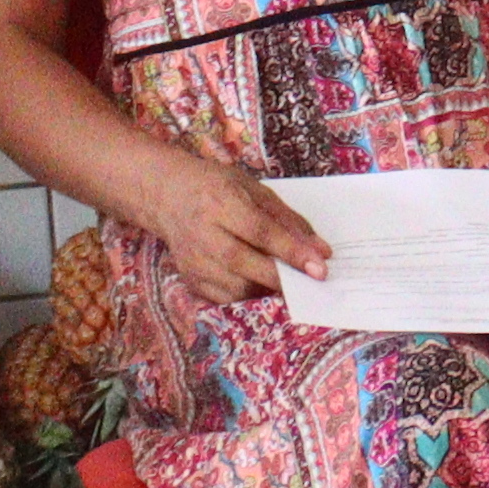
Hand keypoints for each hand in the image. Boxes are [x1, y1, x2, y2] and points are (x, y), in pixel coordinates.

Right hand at [145, 156, 337, 304]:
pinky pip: (224, 299)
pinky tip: (259, 283)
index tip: (320, 268)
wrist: (167, 196)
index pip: (261, 232)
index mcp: (220, 203)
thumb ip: (289, 222)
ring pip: (236, 287)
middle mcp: (202, 234)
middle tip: (310, 283)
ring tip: (285, 280)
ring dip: (267, 288)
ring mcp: (192, 260)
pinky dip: (248, 296)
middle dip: (283, 277)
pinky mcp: (189, 278)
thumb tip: (321, 252)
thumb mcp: (255, 191)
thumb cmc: (216, 188)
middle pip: (245, 263)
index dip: (292, 252)